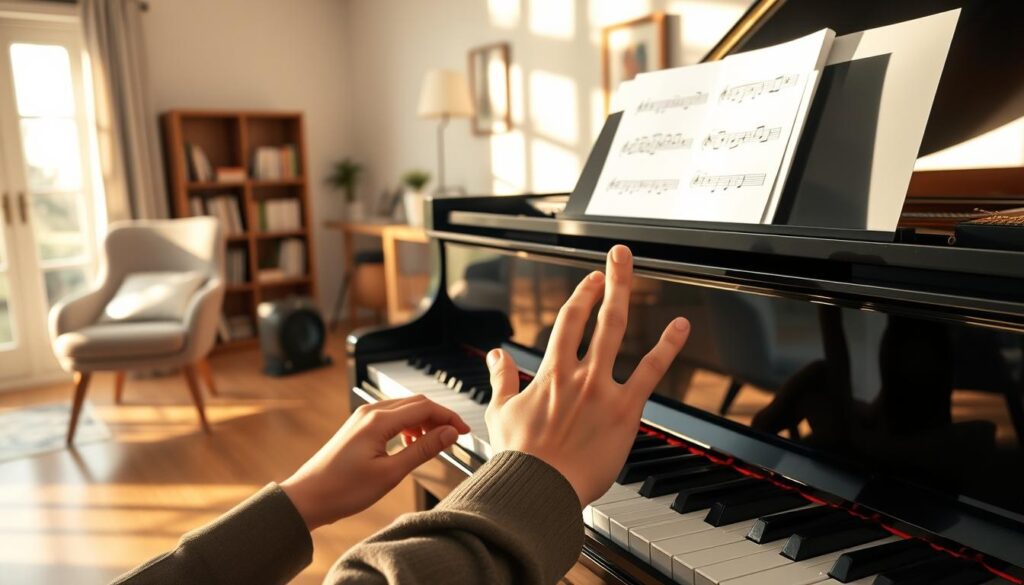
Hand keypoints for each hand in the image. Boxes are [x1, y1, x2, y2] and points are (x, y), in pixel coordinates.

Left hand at [281, 395, 470, 529]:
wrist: (307, 497)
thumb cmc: (343, 489)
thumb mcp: (390, 474)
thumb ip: (422, 450)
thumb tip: (448, 434)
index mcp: (378, 420)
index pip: (425, 408)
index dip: (449, 418)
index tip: (464, 433)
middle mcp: (370, 412)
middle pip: (416, 403)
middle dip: (439, 417)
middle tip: (454, 438)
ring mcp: (363, 417)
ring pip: (404, 408)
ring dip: (423, 421)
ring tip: (434, 443)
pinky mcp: (359, 426)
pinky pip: (391, 416)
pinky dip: (408, 425)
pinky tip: (411, 444)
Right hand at [484, 245, 689, 504]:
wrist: (537, 488)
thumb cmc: (519, 458)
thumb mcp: (500, 413)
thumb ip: (501, 379)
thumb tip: (495, 355)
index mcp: (550, 373)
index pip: (567, 321)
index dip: (581, 296)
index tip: (591, 282)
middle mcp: (577, 374)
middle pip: (595, 315)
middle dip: (607, 281)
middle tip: (616, 258)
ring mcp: (602, 389)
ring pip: (616, 332)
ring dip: (625, 297)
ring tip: (634, 274)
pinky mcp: (624, 410)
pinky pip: (649, 372)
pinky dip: (666, 347)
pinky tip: (679, 326)